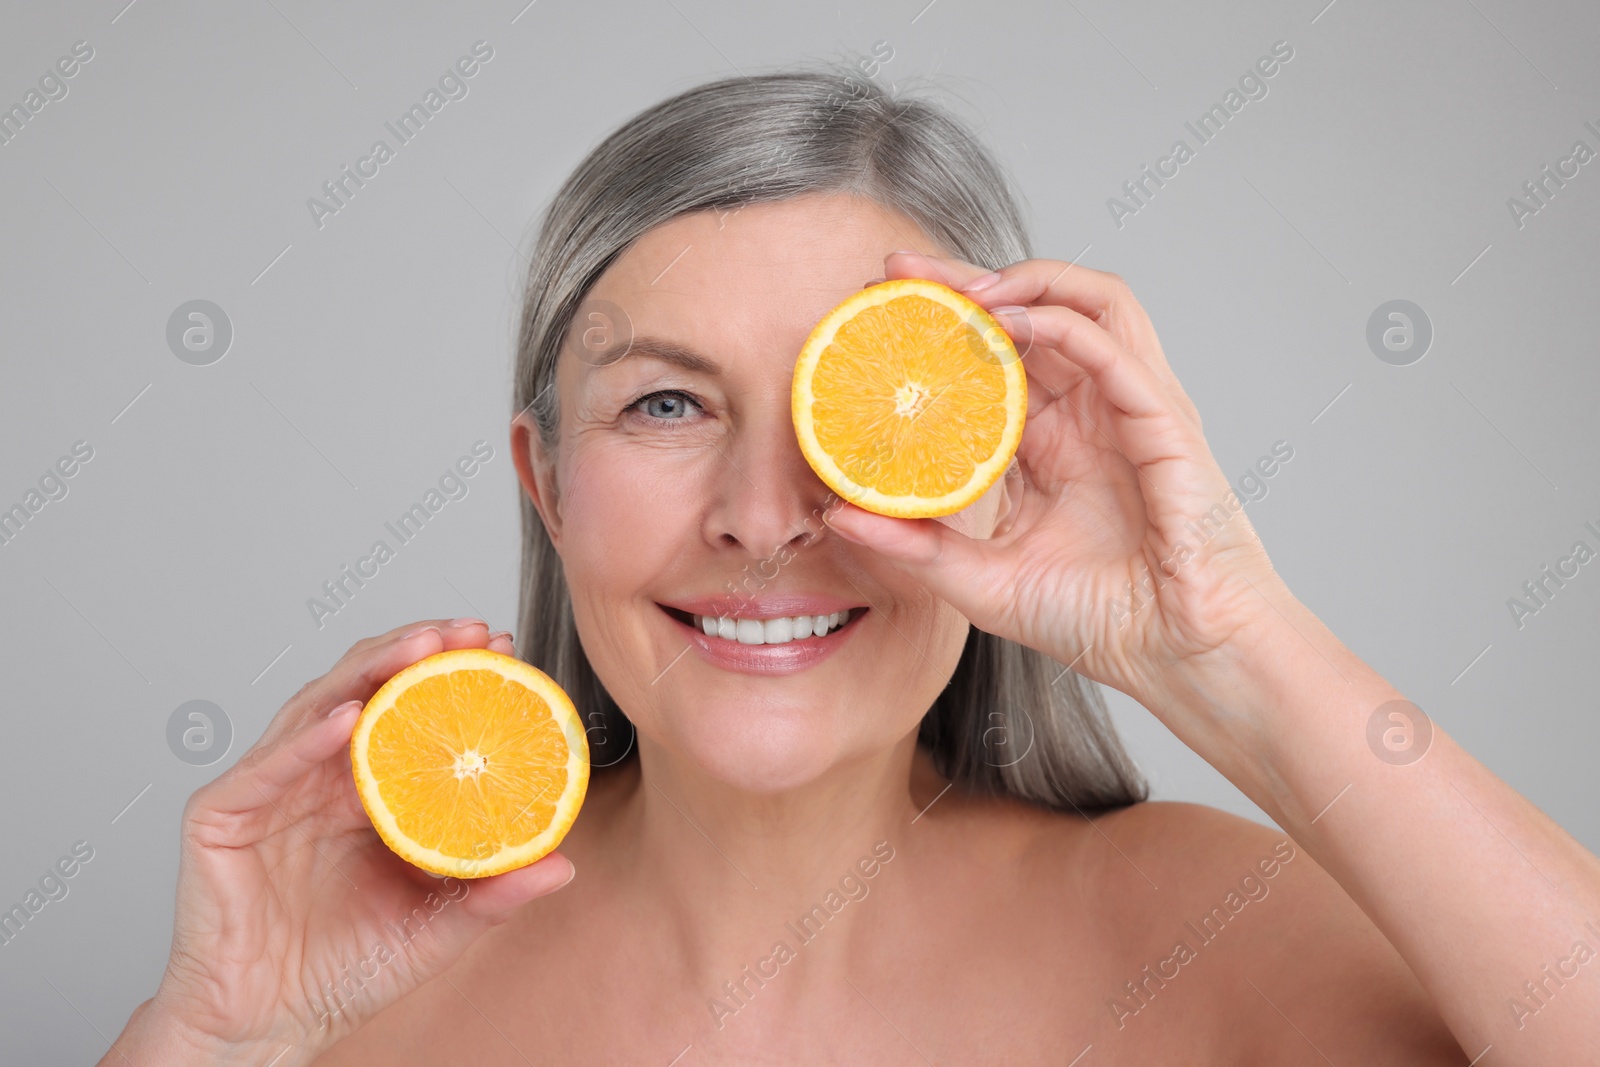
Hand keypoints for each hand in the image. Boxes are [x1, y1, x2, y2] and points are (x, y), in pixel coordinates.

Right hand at [113, 621, 576, 1065]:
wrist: (268, 1027)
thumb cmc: (344, 973)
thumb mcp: (437, 929)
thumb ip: (494, 895)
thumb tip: (564, 867)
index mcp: (367, 790)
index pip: (410, 711)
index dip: (453, 675)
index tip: (505, 650)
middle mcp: (318, 777)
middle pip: (366, 690)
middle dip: (416, 651)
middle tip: (469, 632)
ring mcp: (269, 790)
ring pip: (317, 708)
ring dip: (369, 671)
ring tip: (421, 648)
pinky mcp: (222, 817)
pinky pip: (265, 769)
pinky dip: (306, 740)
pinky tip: (348, 719)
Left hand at [825, 252, 1291, 720]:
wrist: (1176, 658)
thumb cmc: (1096, 620)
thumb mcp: (979, 581)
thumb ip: (913, 545)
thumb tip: (836, 514)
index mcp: (1047, 445)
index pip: (990, 359)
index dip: (940, 327)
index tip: (875, 312)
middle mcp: (1087, 415)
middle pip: (1029, 313)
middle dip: (964, 282)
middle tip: (897, 273)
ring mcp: (1128, 409)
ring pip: (1085, 303)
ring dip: (1023, 282)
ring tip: (961, 291)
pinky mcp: (1163, 419)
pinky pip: (1114, 345)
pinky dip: (1062, 321)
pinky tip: (1013, 325)